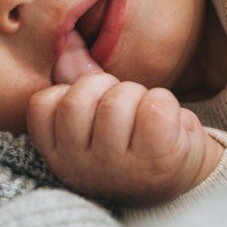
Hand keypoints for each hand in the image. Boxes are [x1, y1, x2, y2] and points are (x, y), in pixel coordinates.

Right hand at [27, 36, 223, 205]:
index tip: (93, 106)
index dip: (70, 90)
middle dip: (106, 86)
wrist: (183, 179)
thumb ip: (78, 83)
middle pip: (78, 99)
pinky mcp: (156, 162)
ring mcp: (118, 169)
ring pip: (116, 101)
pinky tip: (168, 123)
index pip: (43, 105)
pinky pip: (154, 106)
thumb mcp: (96, 116)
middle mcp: (81, 169)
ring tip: (146, 115)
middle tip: (124, 106)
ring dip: (138, 95)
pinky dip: (166, 102)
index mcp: (59, 157)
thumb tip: (69, 46)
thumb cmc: (132, 140)